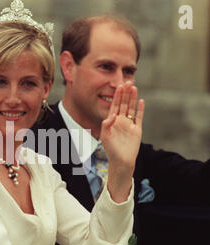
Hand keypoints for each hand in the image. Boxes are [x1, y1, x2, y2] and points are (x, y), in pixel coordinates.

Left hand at [100, 82, 144, 201]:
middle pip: (124, 104)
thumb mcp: (105, 137)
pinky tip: (141, 101)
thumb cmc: (111, 150)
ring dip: (132, 98)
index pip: (115, 105)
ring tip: (134, 87)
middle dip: (125, 93)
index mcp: (112, 122)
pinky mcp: (137, 129)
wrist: (122, 161)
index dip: (117, 96)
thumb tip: (112, 115)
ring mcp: (129, 124)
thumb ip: (106, 125)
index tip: (119, 86)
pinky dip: (140, 109)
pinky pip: (139, 117)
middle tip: (128, 82)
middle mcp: (121, 121)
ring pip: (131, 108)